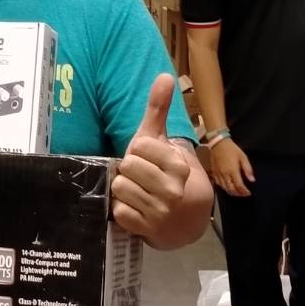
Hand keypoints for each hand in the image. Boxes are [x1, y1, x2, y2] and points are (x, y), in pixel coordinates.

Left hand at [111, 74, 191, 246]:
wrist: (186, 218)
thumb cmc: (168, 175)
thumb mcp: (163, 142)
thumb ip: (159, 110)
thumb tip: (163, 75)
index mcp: (178, 166)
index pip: (139, 147)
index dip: (138, 151)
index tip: (149, 159)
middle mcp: (172, 190)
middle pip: (127, 167)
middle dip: (129, 170)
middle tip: (142, 177)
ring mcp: (160, 212)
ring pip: (120, 188)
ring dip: (124, 190)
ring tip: (138, 192)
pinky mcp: (146, 230)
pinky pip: (118, 212)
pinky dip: (122, 209)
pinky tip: (135, 208)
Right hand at [209, 138, 255, 197]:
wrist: (218, 143)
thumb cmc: (232, 149)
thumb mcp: (243, 157)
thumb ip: (248, 169)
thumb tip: (252, 180)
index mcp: (233, 171)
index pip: (239, 186)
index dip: (244, 191)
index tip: (249, 193)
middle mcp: (225, 175)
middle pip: (231, 189)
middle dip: (238, 194)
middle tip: (243, 194)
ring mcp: (218, 174)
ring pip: (224, 188)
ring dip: (231, 192)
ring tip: (237, 192)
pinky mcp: (214, 173)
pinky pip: (219, 184)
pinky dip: (224, 188)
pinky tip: (228, 187)